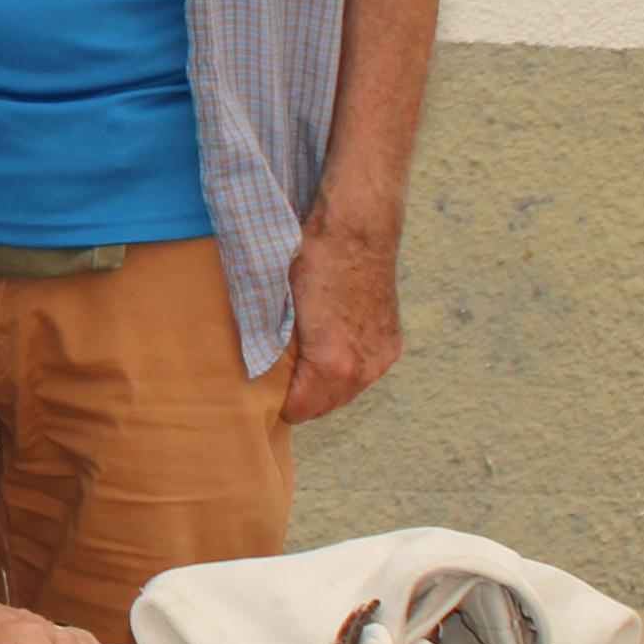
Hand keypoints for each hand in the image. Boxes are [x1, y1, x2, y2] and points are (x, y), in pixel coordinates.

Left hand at [280, 206, 404, 422]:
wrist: (356, 232)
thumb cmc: (309, 263)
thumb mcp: (275, 304)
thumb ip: (268, 346)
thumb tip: (251, 370)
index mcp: (332, 363)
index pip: (299, 411)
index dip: (277, 404)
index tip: (262, 391)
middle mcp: (364, 368)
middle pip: (324, 407)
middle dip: (301, 398)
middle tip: (278, 378)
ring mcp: (382, 358)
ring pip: (346, 392)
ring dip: (324, 385)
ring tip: (302, 363)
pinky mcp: (392, 345)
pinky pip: (364, 373)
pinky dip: (346, 368)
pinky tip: (329, 348)